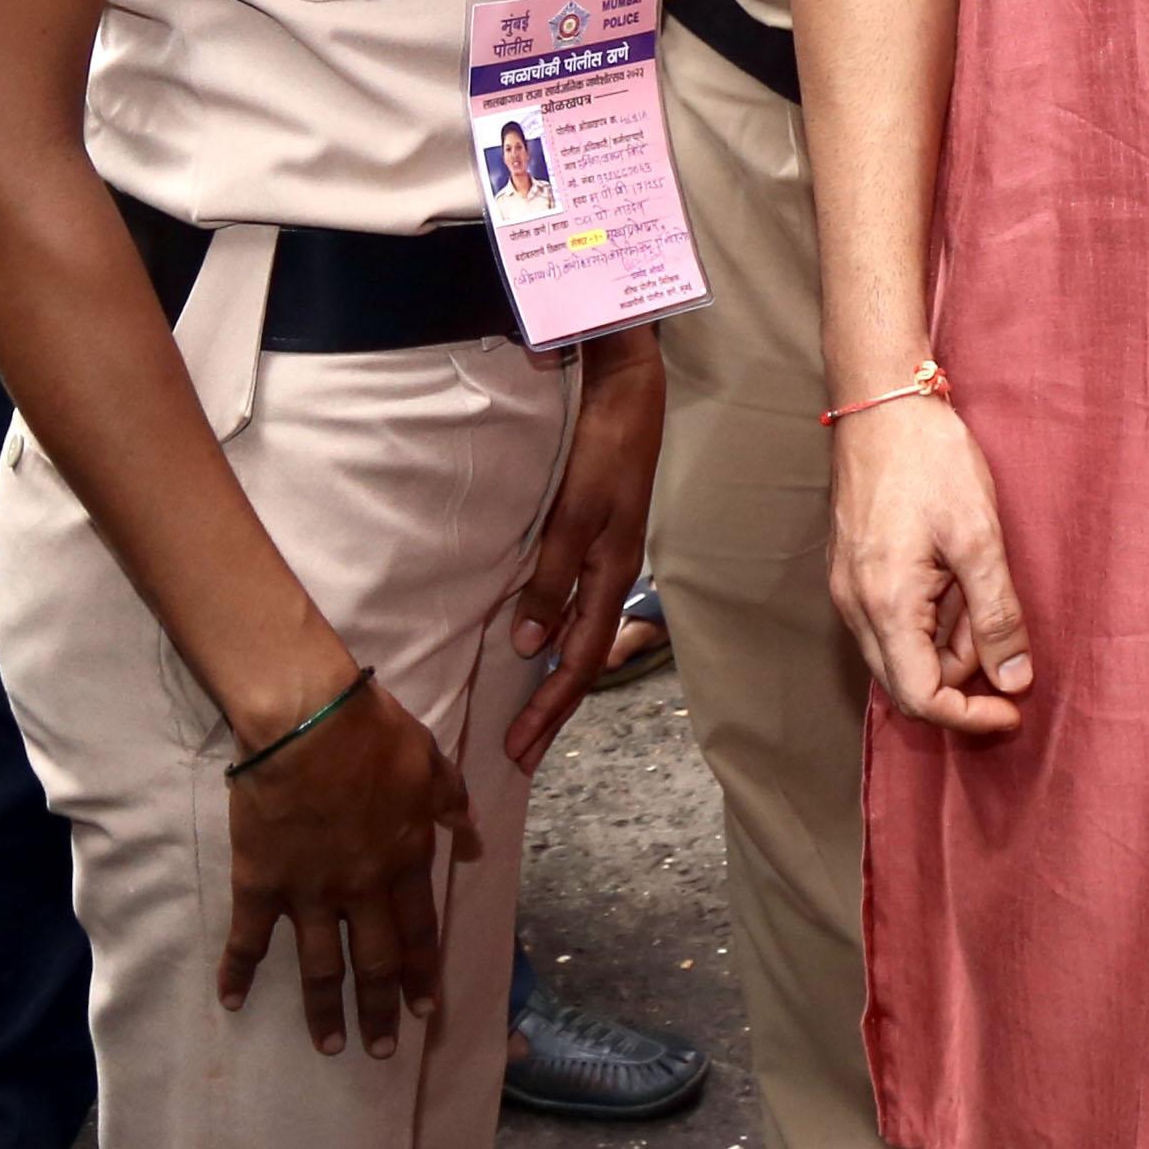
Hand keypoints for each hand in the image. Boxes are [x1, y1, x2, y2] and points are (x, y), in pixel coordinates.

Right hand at [217, 667, 480, 1059]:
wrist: (306, 722)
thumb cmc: (374, 734)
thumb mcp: (433, 764)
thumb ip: (452, 807)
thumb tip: (471, 844)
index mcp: (404, 860)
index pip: (419, 931)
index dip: (422, 972)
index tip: (425, 1009)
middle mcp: (360, 888)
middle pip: (374, 962)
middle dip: (380, 1010)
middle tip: (381, 1050)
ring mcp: (308, 892)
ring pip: (318, 967)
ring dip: (323, 1010)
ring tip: (328, 1046)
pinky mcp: (260, 884)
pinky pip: (247, 939)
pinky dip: (236, 973)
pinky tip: (230, 1003)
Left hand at [500, 332, 661, 768]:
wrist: (631, 394)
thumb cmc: (604, 450)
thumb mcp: (576, 514)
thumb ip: (551, 575)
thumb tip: (529, 646)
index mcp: (611, 574)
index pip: (579, 659)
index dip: (550, 706)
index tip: (518, 747)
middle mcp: (610, 575)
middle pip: (582, 658)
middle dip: (552, 709)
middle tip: (519, 753)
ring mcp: (605, 558)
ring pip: (579, 636)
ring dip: (554, 679)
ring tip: (527, 715)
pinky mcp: (595, 540)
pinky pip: (575, 607)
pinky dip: (556, 639)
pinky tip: (537, 643)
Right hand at [826, 389, 1030, 737]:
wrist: (882, 402)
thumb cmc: (931, 462)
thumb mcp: (979, 537)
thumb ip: (996, 615)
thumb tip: (1014, 681)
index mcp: (884, 606)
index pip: (920, 697)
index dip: (969, 716)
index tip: (1013, 710)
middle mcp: (855, 608)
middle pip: (910, 680)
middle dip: (964, 671)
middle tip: (1004, 625)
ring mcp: (849, 590)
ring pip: (903, 650)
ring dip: (950, 636)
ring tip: (980, 579)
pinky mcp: (854, 571)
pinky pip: (894, 619)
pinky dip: (932, 614)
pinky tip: (958, 573)